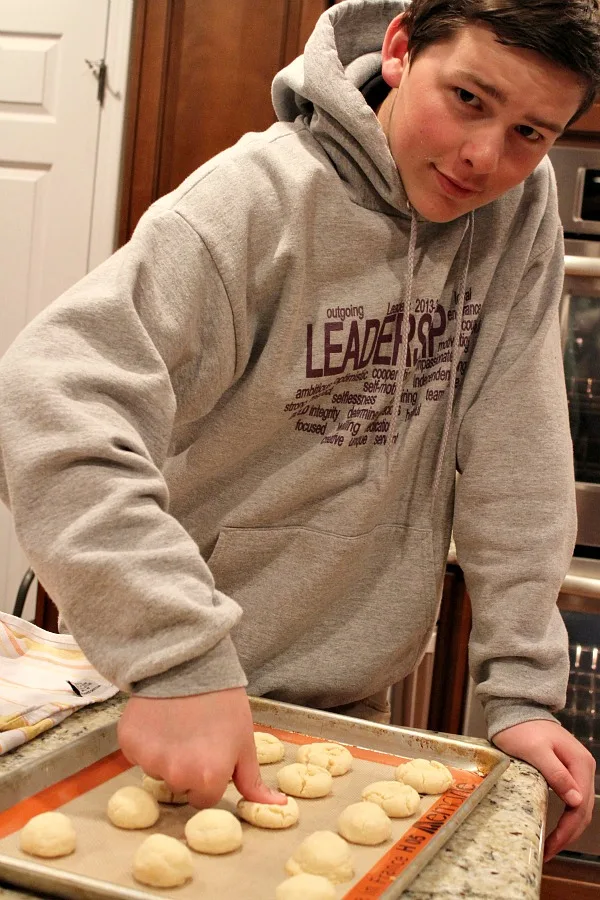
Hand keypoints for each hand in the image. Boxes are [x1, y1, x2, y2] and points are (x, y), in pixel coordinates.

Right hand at [117, 687, 286, 808]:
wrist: (189, 664)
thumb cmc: (223, 701)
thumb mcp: (245, 741)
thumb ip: (253, 781)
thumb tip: (277, 806)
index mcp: (208, 778)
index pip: (204, 799)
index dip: (209, 778)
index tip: (210, 755)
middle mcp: (176, 774)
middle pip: (179, 786)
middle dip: (186, 769)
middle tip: (194, 737)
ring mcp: (149, 760)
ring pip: (157, 771)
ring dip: (165, 755)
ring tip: (177, 724)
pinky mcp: (128, 744)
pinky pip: (137, 755)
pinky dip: (146, 742)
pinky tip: (159, 720)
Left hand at [492, 719, 595, 860]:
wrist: (515, 710)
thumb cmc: (521, 728)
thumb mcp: (535, 751)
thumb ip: (556, 774)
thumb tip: (577, 801)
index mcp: (580, 764)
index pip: (580, 807)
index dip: (567, 830)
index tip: (551, 846)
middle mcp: (583, 767)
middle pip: (583, 810)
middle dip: (567, 835)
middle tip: (548, 851)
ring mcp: (576, 769)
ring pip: (579, 808)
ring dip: (568, 829)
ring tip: (551, 846)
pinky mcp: (566, 770)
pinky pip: (571, 799)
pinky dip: (565, 817)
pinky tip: (555, 827)